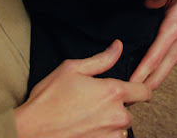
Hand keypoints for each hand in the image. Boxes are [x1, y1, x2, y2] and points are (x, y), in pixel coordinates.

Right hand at [14, 40, 150, 137]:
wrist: (32, 131)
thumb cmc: (49, 99)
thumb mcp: (72, 69)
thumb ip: (101, 59)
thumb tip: (118, 47)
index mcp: (112, 92)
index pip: (144, 91)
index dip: (140, 87)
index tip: (133, 87)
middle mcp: (116, 116)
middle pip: (130, 110)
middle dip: (118, 105)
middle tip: (96, 101)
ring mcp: (110, 136)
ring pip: (121, 127)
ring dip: (111, 122)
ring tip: (88, 116)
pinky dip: (103, 134)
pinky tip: (85, 127)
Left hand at [129, 0, 176, 89]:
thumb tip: (148, 4)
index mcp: (176, 27)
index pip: (157, 55)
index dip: (143, 71)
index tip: (131, 83)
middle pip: (161, 71)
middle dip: (145, 86)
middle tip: (127, 98)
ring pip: (165, 70)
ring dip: (150, 81)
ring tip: (132, 92)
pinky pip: (167, 64)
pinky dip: (156, 72)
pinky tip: (143, 77)